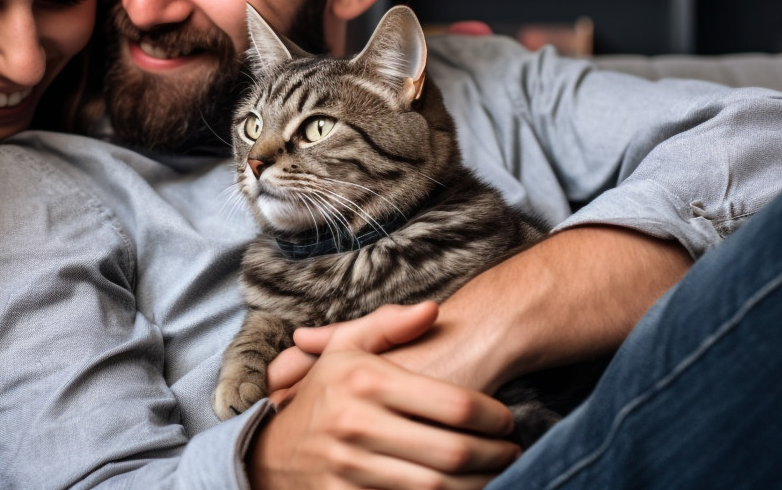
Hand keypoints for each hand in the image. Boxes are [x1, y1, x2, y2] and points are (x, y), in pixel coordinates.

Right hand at [250, 303, 521, 489]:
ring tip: (498, 473)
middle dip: (496, 455)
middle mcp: (357, 423)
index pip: (453, 404)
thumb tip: (433, 309)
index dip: (493, 417)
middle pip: (453, 451)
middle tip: (512, 450)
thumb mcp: (346, 350)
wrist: (269, 452)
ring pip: (438, 487)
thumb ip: (389, 325)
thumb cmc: (322, 395)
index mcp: (365, 379)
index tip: (506, 420)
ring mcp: (351, 467)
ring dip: (479, 484)